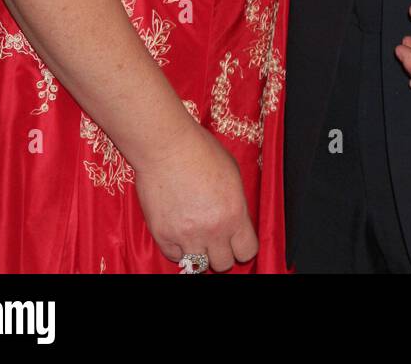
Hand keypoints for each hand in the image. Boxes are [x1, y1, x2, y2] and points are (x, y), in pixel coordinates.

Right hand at [134, 122, 258, 271]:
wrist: (167, 145)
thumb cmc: (200, 151)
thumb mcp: (233, 173)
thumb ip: (236, 203)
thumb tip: (236, 220)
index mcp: (234, 214)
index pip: (247, 252)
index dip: (243, 246)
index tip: (237, 241)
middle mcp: (213, 230)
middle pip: (223, 264)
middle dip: (221, 251)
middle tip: (214, 237)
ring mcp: (187, 235)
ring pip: (199, 265)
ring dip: (199, 251)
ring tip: (195, 233)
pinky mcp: (163, 235)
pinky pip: (174, 257)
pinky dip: (177, 247)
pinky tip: (178, 229)